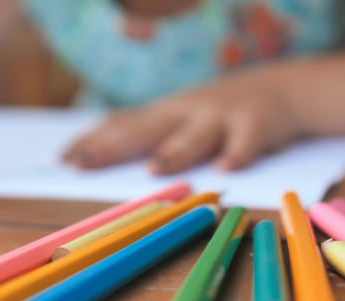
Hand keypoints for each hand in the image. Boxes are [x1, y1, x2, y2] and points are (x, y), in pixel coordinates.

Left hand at [64, 69, 300, 174]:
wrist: (281, 87)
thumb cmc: (216, 111)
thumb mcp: (177, 116)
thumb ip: (144, 131)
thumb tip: (96, 148)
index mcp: (165, 114)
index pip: (121, 126)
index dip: (92, 142)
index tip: (63, 160)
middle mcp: (186, 113)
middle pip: (146, 130)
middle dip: (114, 147)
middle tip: (85, 163)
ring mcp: (220, 117)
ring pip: (195, 135)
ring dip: (175, 151)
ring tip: (155, 169)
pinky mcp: (255, 124)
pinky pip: (247, 140)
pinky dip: (239, 152)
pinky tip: (229, 167)